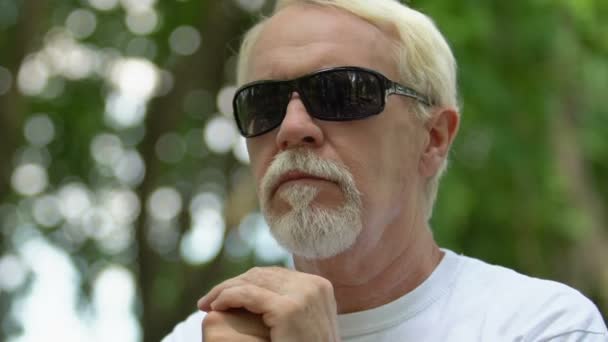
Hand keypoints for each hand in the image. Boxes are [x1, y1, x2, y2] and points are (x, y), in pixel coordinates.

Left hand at [198, 267, 339, 341]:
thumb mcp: (306, 324)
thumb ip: (294, 305)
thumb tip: (265, 298)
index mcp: (320, 286)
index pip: (275, 274)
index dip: (247, 281)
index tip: (228, 293)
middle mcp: (313, 286)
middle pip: (263, 274)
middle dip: (233, 284)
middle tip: (211, 298)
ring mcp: (302, 295)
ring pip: (252, 281)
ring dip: (224, 289)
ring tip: (207, 302)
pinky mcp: (287, 309)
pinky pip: (247, 294)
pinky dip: (226, 296)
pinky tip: (214, 305)